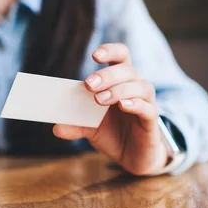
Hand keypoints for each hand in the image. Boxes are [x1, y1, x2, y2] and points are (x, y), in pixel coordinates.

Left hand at [53, 43, 168, 175]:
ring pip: (140, 86)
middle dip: (107, 74)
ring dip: (118, 90)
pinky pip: (148, 108)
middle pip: (128, 70)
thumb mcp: (89, 128)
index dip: (110, 51)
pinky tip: (123, 106)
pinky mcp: (151, 122)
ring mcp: (146, 103)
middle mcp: (136, 88)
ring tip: (99, 99)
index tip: (94, 56)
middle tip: (89, 84)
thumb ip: (75, 125)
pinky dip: (136, 105)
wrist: (132, 157)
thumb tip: (56, 127)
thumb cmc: (112, 133)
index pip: (121, 56)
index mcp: (120, 81)